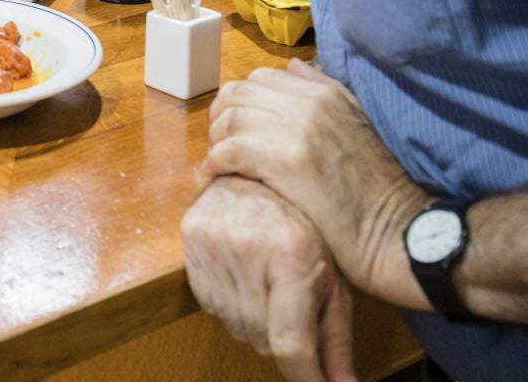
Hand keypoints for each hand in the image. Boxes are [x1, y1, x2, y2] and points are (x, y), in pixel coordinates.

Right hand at [182, 174, 357, 381]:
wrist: (262, 168)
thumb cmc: (307, 222)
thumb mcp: (333, 276)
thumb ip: (336, 337)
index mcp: (293, 255)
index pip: (289, 342)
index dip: (305, 376)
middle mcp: (249, 248)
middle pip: (261, 338)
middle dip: (283, 337)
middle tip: (293, 306)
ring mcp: (214, 242)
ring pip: (235, 325)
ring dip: (256, 320)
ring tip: (270, 285)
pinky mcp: (191, 239)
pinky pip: (211, 305)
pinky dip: (231, 303)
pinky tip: (246, 276)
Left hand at [204, 59, 428, 306]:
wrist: (397, 230)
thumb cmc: (378, 188)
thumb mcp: (357, 123)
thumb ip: (323, 91)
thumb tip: (292, 66)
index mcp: (325, 93)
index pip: (261, 78)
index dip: (240, 102)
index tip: (236, 127)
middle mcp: (308, 104)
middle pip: (237, 94)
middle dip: (221, 118)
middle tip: (221, 146)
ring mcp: (296, 130)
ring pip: (229, 119)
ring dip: (216, 141)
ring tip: (220, 164)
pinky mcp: (285, 161)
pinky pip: (228, 150)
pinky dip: (215, 163)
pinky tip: (216, 177)